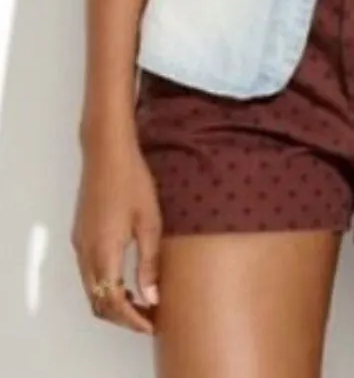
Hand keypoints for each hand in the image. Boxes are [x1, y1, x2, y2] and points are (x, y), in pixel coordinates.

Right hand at [71, 135, 161, 333]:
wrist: (107, 152)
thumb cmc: (133, 181)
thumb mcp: (150, 222)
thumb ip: (149, 262)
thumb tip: (151, 297)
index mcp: (104, 252)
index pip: (112, 303)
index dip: (131, 319)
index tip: (152, 323)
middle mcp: (86, 253)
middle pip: (98, 301)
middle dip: (122, 316)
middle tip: (149, 317)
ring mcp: (80, 244)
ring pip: (91, 288)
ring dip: (112, 301)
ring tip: (142, 301)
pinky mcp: (80, 235)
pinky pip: (89, 273)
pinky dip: (105, 285)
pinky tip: (126, 279)